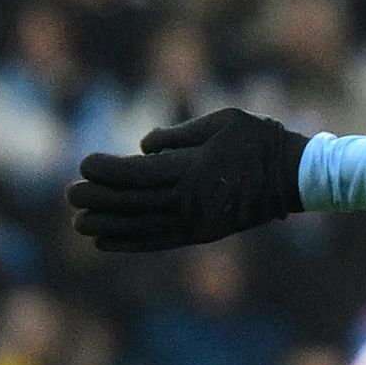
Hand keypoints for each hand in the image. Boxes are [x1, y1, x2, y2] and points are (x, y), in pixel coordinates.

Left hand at [68, 109, 310, 251]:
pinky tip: (106, 242)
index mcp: (192, 170)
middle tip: (70, 195)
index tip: (83, 163)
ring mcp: (196, 222)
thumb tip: (143, 148)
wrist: (296, 177)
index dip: (107, 170)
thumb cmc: (258, 140)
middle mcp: (190, 202)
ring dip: (107, 225)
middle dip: (99, 199)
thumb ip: (178, 134)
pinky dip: (131, 243)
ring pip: (141, 226)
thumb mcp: (219, 122)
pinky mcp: (202, 234)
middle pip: (133, 202)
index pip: (138, 173)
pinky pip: (159, 241)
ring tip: (79, 223)